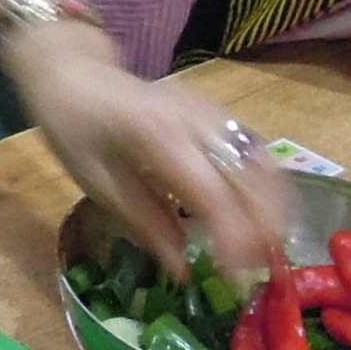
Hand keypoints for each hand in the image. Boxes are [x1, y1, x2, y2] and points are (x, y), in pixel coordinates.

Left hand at [0, 29, 291, 279]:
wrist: (76, 73)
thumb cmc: (77, 130)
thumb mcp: (97, 183)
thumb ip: (145, 224)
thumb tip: (183, 270)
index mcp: (159, 137)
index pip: (213, 193)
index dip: (234, 237)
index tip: (239, 276)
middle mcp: (196, 121)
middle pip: (252, 176)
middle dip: (265, 226)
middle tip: (261, 269)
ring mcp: (212, 112)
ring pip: (263, 162)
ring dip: (274, 207)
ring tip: (267, 248)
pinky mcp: (218, 113)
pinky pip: (255, 151)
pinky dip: (267, 186)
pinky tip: (263, 215)